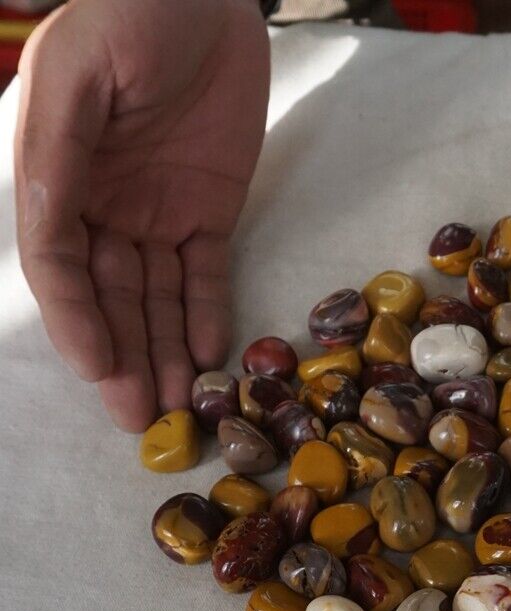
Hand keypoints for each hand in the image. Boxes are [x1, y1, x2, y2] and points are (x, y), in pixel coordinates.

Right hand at [15, 0, 269, 430]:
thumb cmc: (128, 14)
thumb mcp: (77, 77)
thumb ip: (59, 155)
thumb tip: (49, 228)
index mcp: (55, 177)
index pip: (60, 266)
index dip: (77, 320)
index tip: (99, 368)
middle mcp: (102, 206)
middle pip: (110, 296)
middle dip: (124, 356)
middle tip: (139, 419)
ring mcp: (157, 212)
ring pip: (157, 296)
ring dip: (164, 351)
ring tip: (177, 405)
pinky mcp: (209, 211)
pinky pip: (207, 273)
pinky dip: (207, 313)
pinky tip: (208, 354)